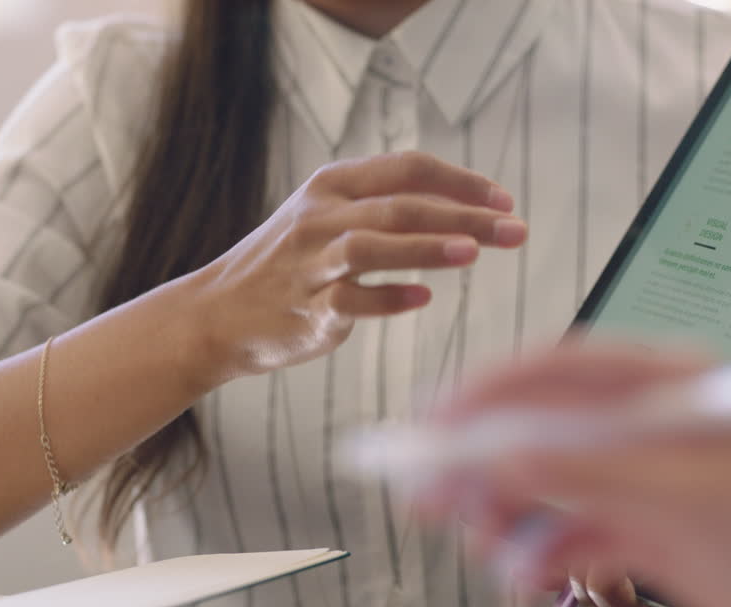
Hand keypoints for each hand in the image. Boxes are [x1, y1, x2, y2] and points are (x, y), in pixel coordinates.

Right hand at [191, 151, 523, 377]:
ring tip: (473, 253)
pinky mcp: (307, 310)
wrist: (216, 314)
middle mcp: (321, 217)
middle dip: (465, 216)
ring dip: (426, 248)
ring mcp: (312, 264)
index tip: (504, 200)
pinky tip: (421, 298)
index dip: (461, 181)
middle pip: (401, 207)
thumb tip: (461, 207)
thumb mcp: (325, 217)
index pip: (407, 169)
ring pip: (373, 246)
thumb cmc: (287, 265)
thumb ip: (382, 207)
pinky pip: (352, 302)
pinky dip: (387, 297)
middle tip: (515, 230)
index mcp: (332, 186)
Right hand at [422, 341, 730, 606]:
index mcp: (664, 388)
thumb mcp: (687, 497)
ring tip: (488, 549)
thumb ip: (591, 473)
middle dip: (478, 464)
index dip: (486, 393)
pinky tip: (530, 575)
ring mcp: (638, 480)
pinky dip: (538, 555)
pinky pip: (564, 535)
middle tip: (426, 496)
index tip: (432, 423)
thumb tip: (507, 453)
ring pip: (542, 486)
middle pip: (536, 430)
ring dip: (504, 518)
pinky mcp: (638, 529)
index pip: (557, 372)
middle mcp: (642, 428)